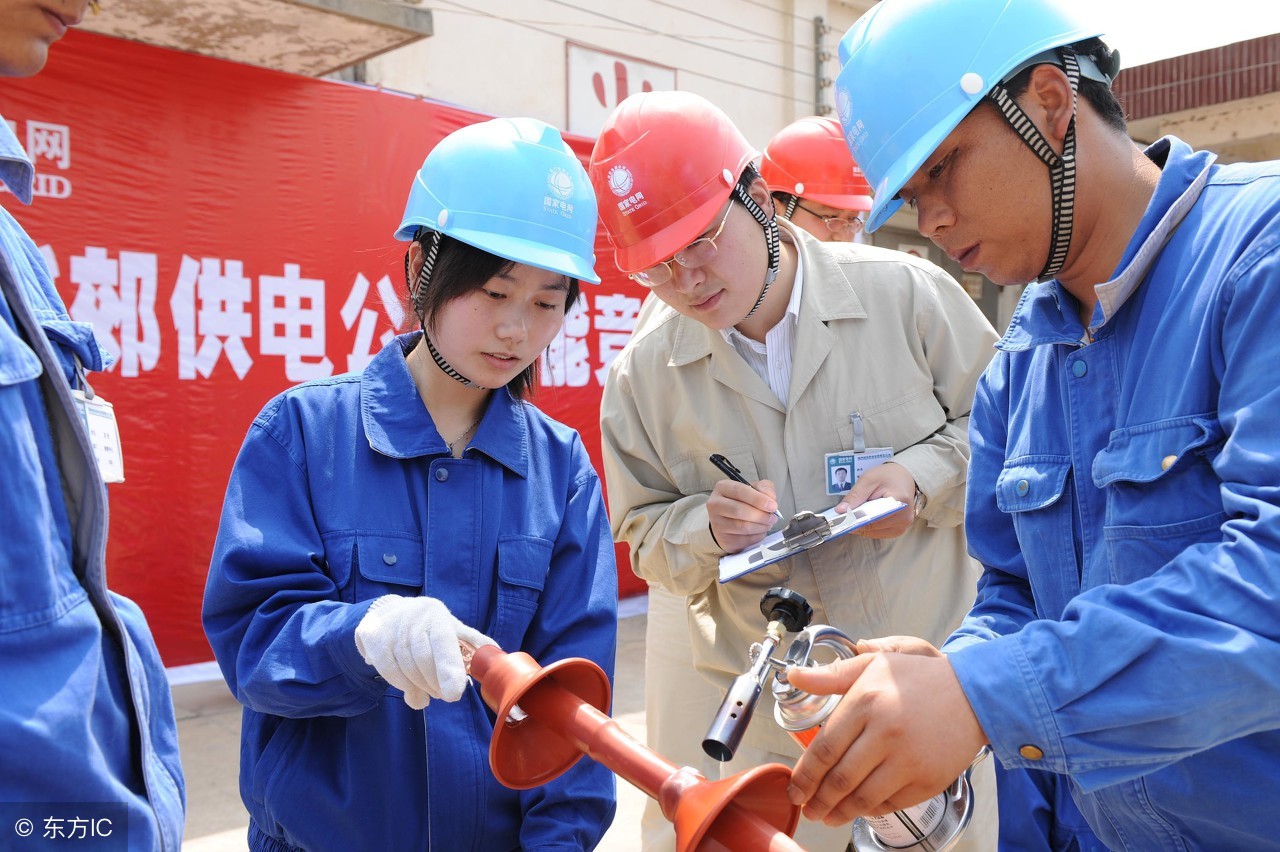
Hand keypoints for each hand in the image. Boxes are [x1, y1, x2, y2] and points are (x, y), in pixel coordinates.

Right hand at [354, 595, 496, 708]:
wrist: (385, 613)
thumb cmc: (426, 625)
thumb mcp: (449, 628)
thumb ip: (471, 642)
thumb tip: (497, 653)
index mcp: (436, 615)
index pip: (443, 643)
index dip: (448, 670)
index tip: (454, 695)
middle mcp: (412, 616)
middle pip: (423, 660)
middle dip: (436, 684)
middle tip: (444, 694)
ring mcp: (390, 626)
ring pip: (406, 667)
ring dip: (419, 687)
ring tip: (429, 694)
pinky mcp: (372, 636)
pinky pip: (388, 670)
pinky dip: (401, 685)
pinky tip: (410, 689)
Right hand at [707, 477, 779, 553]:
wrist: (726, 520)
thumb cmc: (741, 502)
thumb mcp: (753, 488)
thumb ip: (764, 488)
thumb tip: (771, 498)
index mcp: (722, 488)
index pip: (739, 491)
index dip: (758, 499)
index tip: (773, 506)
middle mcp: (715, 505)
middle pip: (739, 510)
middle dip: (761, 515)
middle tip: (773, 517)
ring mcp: (717, 524)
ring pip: (743, 527)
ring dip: (761, 526)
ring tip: (768, 523)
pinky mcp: (724, 539)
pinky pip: (745, 539)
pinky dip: (757, 536)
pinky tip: (760, 531)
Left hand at [784, 645, 987, 825]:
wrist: (975, 694)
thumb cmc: (921, 678)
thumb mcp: (875, 664)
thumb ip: (831, 675)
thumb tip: (794, 677)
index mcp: (867, 702)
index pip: (825, 748)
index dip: (805, 775)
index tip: (794, 788)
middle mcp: (886, 733)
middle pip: (840, 778)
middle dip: (817, 799)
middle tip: (806, 807)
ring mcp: (909, 760)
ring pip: (863, 797)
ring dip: (839, 812)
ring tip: (826, 815)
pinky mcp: (928, 781)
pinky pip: (890, 803)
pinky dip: (870, 810)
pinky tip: (858, 809)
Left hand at [835, 462, 916, 538]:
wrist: (903, 477)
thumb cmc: (887, 476)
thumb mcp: (868, 479)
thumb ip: (855, 495)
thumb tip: (840, 511)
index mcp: (900, 501)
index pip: (874, 516)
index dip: (856, 518)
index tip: (842, 519)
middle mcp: (905, 517)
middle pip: (873, 526)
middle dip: (857, 522)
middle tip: (844, 516)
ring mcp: (903, 525)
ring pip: (874, 532)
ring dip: (862, 526)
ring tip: (856, 514)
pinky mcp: (899, 530)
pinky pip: (878, 533)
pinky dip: (868, 528)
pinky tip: (863, 519)